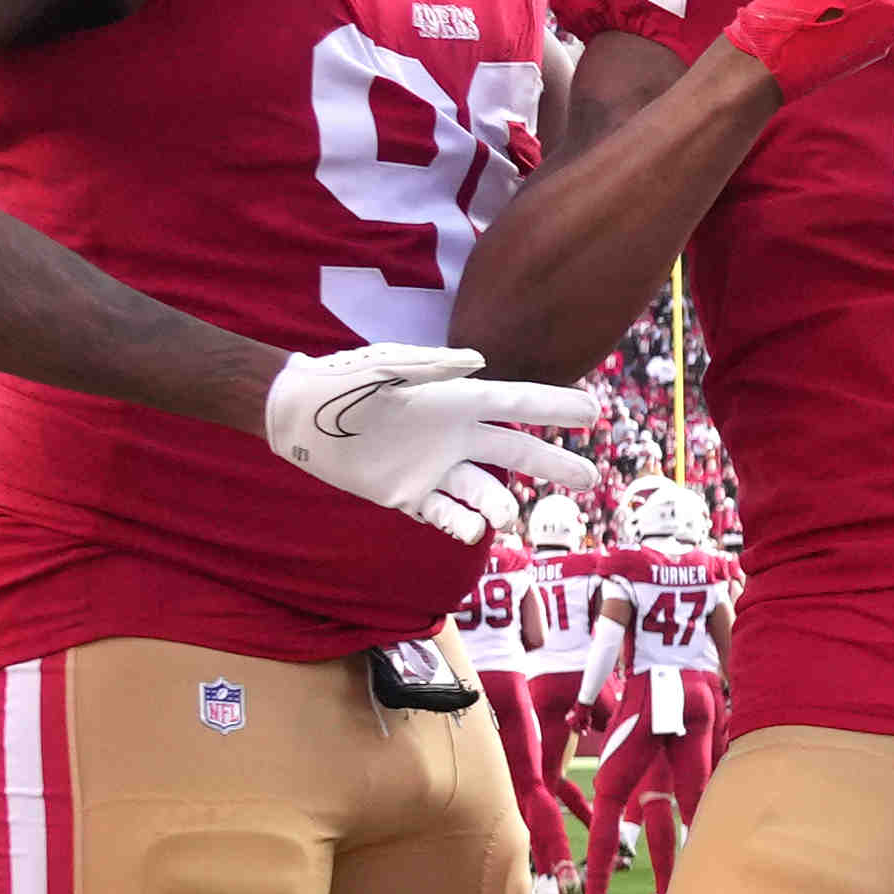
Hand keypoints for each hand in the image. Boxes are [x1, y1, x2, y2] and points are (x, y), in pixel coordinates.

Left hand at [258, 347, 609, 540]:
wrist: (300, 416)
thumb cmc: (344, 380)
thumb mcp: (390, 364)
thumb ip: (435, 366)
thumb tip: (480, 362)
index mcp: (456, 400)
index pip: (517, 404)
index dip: (555, 408)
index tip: (594, 413)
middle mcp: (454, 435)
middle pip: (515, 453)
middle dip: (553, 466)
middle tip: (589, 479)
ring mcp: (434, 468)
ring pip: (484, 491)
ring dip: (499, 506)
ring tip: (504, 517)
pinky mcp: (409, 494)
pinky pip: (445, 513)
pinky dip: (460, 525)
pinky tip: (469, 531)